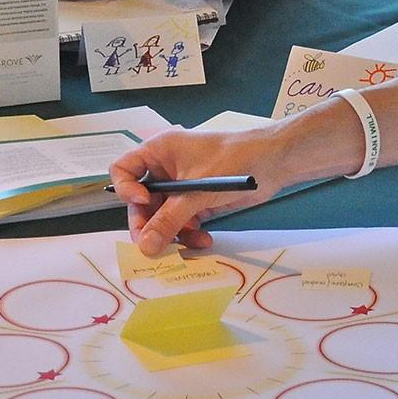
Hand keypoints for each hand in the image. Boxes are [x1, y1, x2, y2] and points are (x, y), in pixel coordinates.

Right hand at [109, 128, 285, 254]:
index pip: (123, 170)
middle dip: (149, 224)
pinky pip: (183, 222)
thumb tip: (145, 245)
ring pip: (163, 216)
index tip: (142, 203)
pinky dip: (190, 234)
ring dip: (173, 233)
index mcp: (158, 151)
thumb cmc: (233, 160)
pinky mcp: (197, 201)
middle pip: (141, 201)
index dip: (125, 189)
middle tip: (154, 246)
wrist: (273, 161)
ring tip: (188, 244)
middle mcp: (165, 169)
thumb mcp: (196, 192)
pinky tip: (203, 239)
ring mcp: (182, 187)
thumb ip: (169, 220)